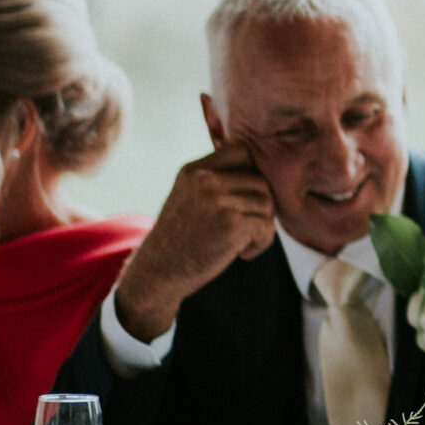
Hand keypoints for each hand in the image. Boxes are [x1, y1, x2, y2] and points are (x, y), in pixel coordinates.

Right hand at [112, 144, 277, 341]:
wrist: (157, 273)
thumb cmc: (181, 238)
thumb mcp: (190, 197)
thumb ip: (218, 179)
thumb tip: (265, 165)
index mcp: (195, 170)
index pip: (243, 151)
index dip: (254, 173)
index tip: (246, 198)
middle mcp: (205, 180)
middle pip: (261, 181)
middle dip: (261, 206)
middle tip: (246, 227)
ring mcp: (218, 201)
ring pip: (267, 204)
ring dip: (262, 226)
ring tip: (241, 241)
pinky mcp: (232, 224)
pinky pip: (267, 226)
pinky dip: (262, 242)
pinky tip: (243, 252)